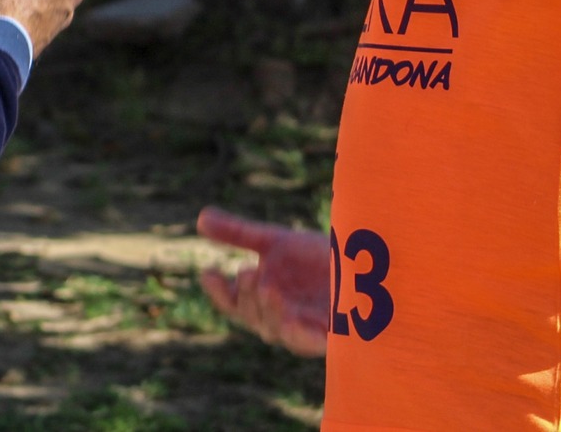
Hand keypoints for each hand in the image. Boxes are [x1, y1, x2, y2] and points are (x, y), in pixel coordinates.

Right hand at [196, 208, 328, 356]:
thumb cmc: (314, 257)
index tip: (208, 273)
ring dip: (269, 311)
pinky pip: (312, 342)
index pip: (233, 302)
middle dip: (247, 297)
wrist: (360, 262)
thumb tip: (200, 218)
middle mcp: (278, 318)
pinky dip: (300, 334)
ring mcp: (303, 329)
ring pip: (277, 330)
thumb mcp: (274, 241)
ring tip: (268, 287)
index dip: (219, 292)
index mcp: (260, 299)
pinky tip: (292, 318)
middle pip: (252, 317)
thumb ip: (238, 234)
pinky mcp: (330, 336)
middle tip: (246, 271)